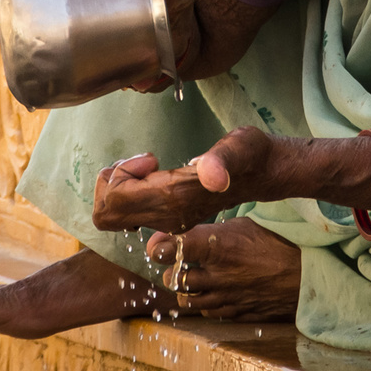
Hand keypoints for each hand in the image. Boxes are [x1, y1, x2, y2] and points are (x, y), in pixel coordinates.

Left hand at [91, 127, 276, 233]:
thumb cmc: (249, 155)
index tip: (150, 158)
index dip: (120, 175)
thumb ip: (221, 160)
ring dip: (120, 184)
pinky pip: (126, 214)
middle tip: (141, 160)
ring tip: (147, 164)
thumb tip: (212, 177)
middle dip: (113, 182)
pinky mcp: (168, 220)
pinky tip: (151, 173)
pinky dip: (127, 190)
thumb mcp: (238, 148)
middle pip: (106, 214)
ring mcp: (167, 223)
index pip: (116, 202)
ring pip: (113, 215)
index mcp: (175, 202)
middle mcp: (168, 219)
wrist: (264, 173)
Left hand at [147, 219, 300, 320]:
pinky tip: (210, 294)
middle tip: (174, 264)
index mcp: (217, 246)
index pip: (174, 248)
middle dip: (171, 272)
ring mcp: (226, 298)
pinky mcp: (236, 313)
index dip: (160, 247)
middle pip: (175, 279)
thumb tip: (186, 229)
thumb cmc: (276, 242)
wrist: (307, 274)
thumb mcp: (243, 225)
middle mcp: (217, 275)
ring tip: (190, 280)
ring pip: (189, 301)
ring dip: (185, 291)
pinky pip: (210, 313)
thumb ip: (211, 230)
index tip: (157, 247)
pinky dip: (205, 305)